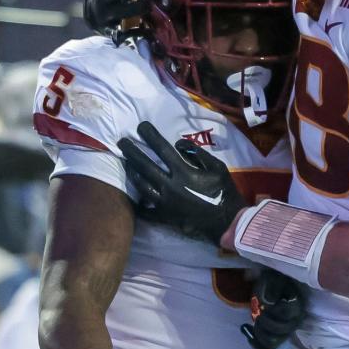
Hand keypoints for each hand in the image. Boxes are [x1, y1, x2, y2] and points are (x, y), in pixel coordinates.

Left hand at [117, 124, 244, 245]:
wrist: (226, 222)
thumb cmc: (224, 192)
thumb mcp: (218, 167)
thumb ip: (198, 153)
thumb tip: (179, 144)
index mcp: (183, 172)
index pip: (162, 149)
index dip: (150, 135)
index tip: (141, 126)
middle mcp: (169, 186)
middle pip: (144, 165)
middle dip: (131, 151)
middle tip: (121, 142)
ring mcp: (164, 203)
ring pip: (141, 186)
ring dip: (132, 173)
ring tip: (127, 164)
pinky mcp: (164, 217)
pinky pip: (145, 211)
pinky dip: (138, 204)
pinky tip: (133, 197)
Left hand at [242, 269, 307, 348]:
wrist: (274, 290)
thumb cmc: (272, 283)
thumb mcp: (269, 277)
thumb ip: (263, 280)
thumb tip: (252, 286)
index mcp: (295, 305)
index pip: (287, 312)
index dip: (274, 310)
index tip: (264, 304)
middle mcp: (294, 321)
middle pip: (281, 330)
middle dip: (264, 323)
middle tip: (257, 314)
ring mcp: (286, 332)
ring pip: (273, 342)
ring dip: (259, 333)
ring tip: (253, 323)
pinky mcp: (277, 338)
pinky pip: (267, 348)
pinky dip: (255, 343)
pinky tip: (247, 331)